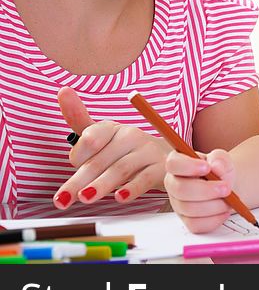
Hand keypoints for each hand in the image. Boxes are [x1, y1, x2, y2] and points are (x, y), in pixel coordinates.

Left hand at [53, 87, 171, 207]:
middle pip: (101, 159)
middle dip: (79, 180)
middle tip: (63, 198)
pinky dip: (132, 188)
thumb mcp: (102, 136)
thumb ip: (79, 118)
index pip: (91, 138)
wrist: (164, 158)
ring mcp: (147, 152)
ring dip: (102, 184)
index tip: (72, 167)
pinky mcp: (160, 169)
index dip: (78, 155)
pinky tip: (120, 197)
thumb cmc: (124, 150)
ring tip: (85, 198)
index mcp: (113, 128)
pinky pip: (145, 179)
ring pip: (121, 169)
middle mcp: (131, 136)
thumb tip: (63, 91)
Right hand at [165, 148, 234, 232]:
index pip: (173, 164)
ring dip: (213, 206)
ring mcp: (178, 204)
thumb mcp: (222, 159)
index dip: (188, 166)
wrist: (226, 186)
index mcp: (178, 164)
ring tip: (229, 200)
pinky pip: (196, 225)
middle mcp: (173, 184)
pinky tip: (224, 212)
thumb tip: (216, 167)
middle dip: (206, 190)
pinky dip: (214, 219)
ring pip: (189, 209)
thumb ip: (219, 159)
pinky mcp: (186, 220)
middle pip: (180, 190)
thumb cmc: (220, 170)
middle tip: (226, 188)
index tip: (207, 168)